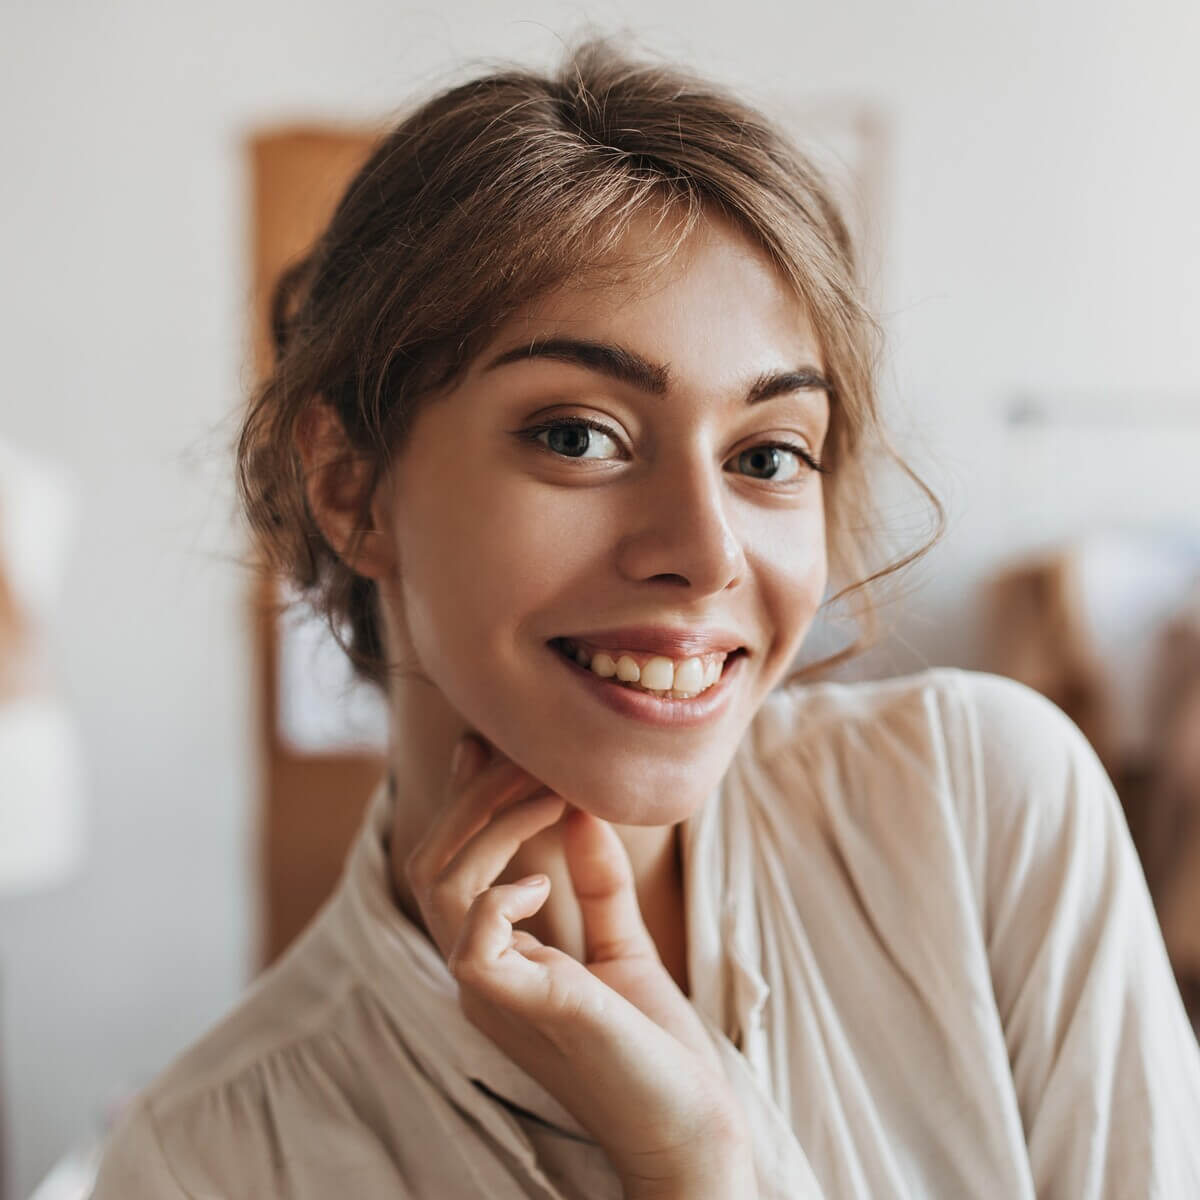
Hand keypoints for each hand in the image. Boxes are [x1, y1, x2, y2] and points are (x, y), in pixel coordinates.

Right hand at [403, 732, 753, 1193]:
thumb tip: (580, 808)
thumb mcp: (622, 946)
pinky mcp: (528, 1009)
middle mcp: (481, 976)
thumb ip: (596, 883)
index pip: (447, 865)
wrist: (692, 1131)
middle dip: (479, 796)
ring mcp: (496, 995)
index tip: (485, 742)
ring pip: (442, 886)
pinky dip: (498, 895)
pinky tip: (543, 878)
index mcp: (497, 960)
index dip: (461, 799)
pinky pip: (470, 944)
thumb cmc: (654, 1048)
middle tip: (534, 758)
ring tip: (550, 792)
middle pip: (434, 862)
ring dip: (494, 822)